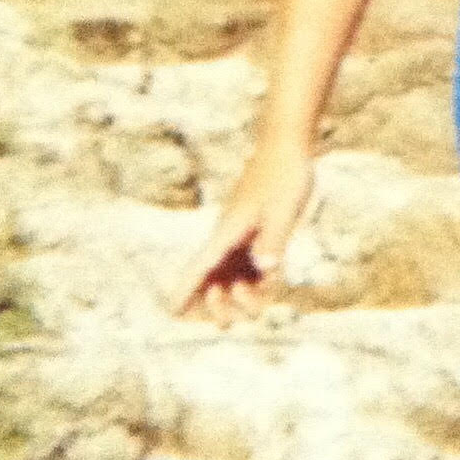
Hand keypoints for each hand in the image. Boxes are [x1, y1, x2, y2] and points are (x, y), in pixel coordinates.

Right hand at [173, 140, 313, 324]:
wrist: (287, 147)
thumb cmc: (283, 175)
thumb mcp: (283, 209)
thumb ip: (274, 240)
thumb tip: (266, 268)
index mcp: (227, 234)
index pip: (198, 268)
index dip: (185, 292)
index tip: (172, 313)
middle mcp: (228, 242)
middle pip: (210, 285)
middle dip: (219, 307)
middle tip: (235, 297)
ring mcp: (241, 241)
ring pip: (230, 283)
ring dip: (243, 299)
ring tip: (260, 287)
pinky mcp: (256, 238)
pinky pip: (250, 272)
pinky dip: (259, 284)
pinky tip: (273, 275)